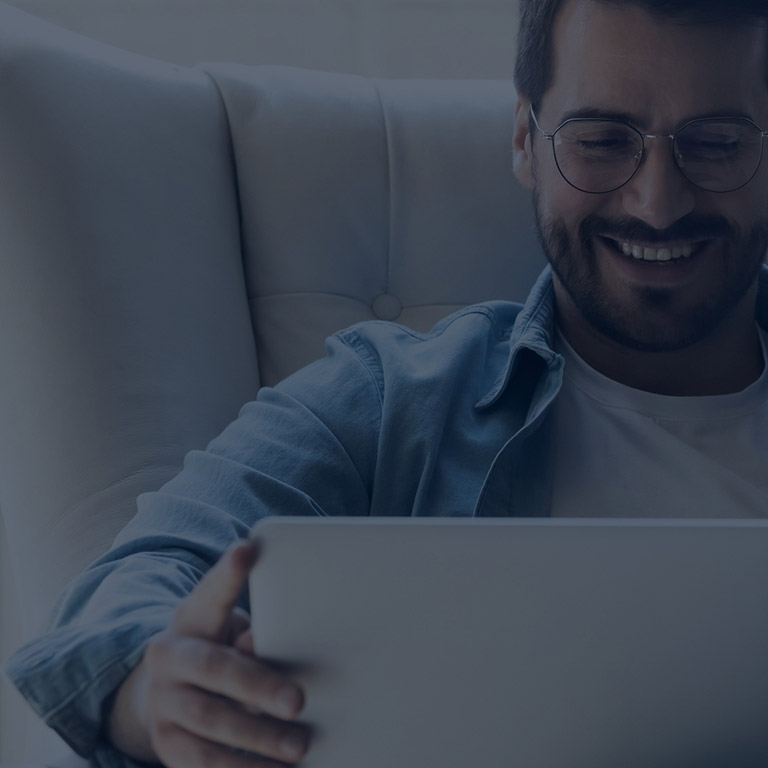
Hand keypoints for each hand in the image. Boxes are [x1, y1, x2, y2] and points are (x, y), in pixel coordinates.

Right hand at [106, 539, 308, 766]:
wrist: (162, 689)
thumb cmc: (216, 646)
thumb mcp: (228, 629)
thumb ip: (248, 633)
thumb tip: (260, 646)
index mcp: (189, 619)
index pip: (210, 594)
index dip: (227, 575)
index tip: (246, 550)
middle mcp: (168, 658)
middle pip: (213, 670)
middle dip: (258, 687)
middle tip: (299, 701)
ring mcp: (162, 704)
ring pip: (208, 725)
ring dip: (256, 740)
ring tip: (298, 747)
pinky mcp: (164, 745)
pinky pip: (201, 765)